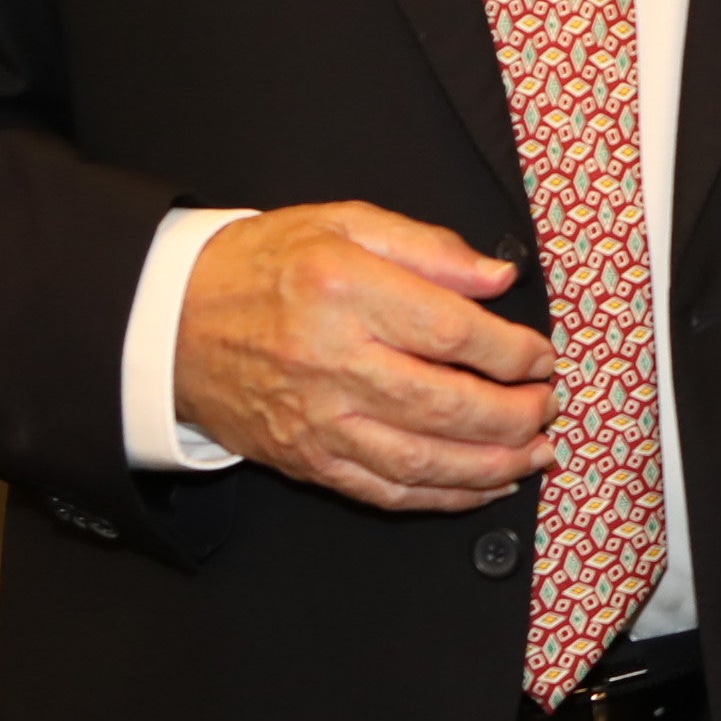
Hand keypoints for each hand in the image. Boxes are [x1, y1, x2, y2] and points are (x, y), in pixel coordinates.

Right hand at [172, 202, 554, 511]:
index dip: (513, 351)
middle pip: (449, 404)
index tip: (541, 356)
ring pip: (424, 460)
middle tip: (549, 405)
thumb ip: (429, 248)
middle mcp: (335, 361)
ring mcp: (320, 420)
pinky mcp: (309, 460)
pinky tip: (482, 486)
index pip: (455, 332)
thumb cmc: (262, 268)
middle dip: (516, 414)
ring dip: (494, 465)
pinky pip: (387, 491)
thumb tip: (498, 277)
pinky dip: (443, 497)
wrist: (172, 324)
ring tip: (535, 453)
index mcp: (347, 290)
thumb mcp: (343, 223)